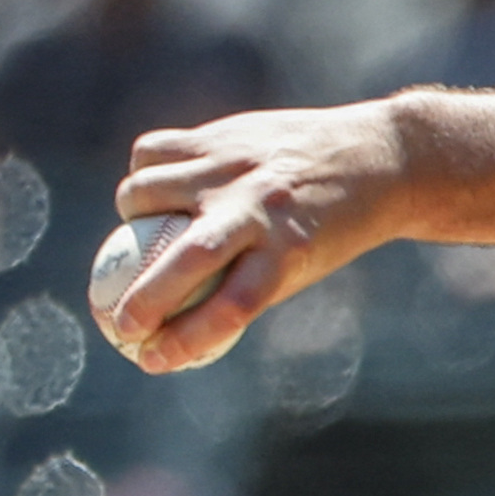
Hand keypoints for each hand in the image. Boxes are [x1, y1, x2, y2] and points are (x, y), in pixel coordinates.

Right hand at [106, 100, 415, 372]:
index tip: (152, 360)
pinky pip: (155, 152)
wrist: (378, 159)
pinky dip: (141, 173)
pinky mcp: (222, 135)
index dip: (183, 342)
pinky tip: (150, 189)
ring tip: (135, 234)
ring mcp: (235, 168)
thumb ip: (242, 287)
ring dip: (128, 217)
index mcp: (289, 253)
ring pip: (148, 192)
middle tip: (116, 326)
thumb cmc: (333, 227)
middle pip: (183, 260)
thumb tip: (173, 327)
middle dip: (140, 300)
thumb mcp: (300, 267)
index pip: (229, 308)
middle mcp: (259, 210)